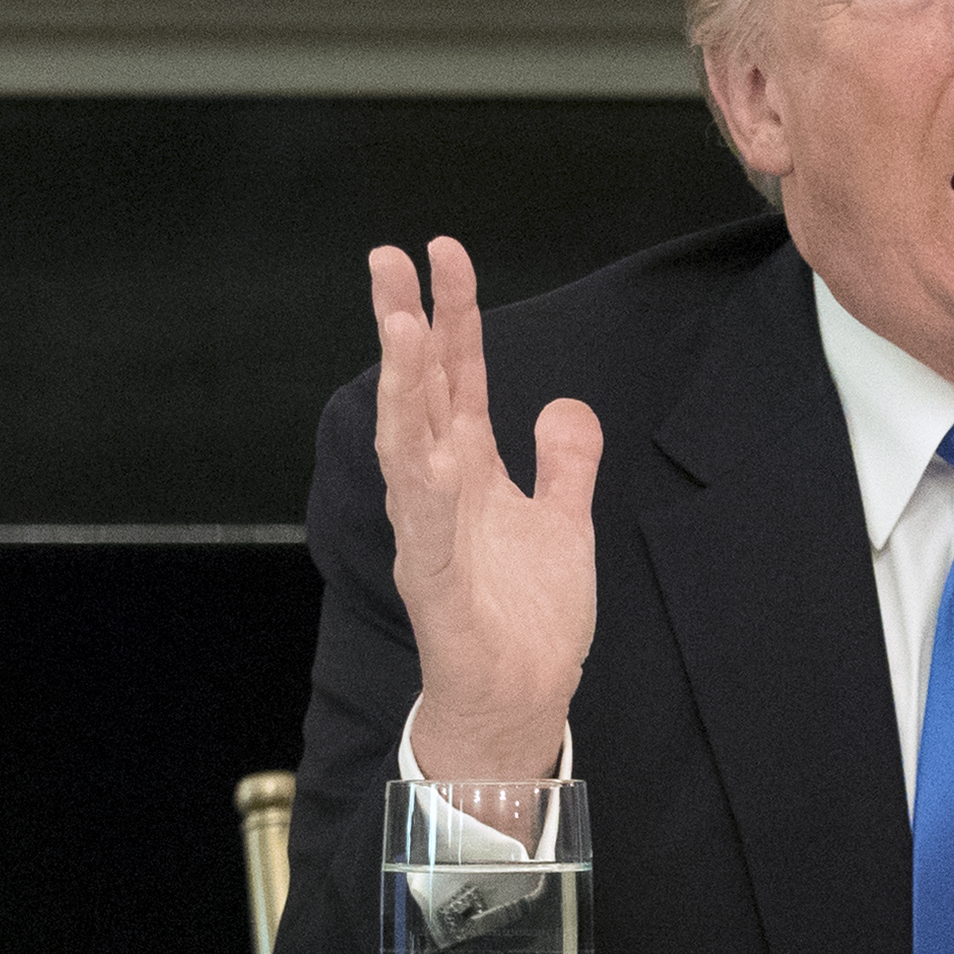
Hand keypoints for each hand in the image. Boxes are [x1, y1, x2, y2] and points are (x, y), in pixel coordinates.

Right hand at [368, 238, 598, 785]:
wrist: (520, 701)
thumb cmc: (529, 618)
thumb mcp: (564, 523)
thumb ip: (564, 463)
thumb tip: (562, 406)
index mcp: (470, 470)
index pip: (458, 375)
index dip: (453, 314)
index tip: (444, 252)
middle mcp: (441, 490)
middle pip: (419, 392)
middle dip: (405, 324)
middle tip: (389, 258)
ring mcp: (432, 533)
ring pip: (408, 445)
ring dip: (404, 386)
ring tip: (403, 326)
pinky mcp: (436, 582)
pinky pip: (424, 526)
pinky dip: (421, 485)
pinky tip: (420, 447)